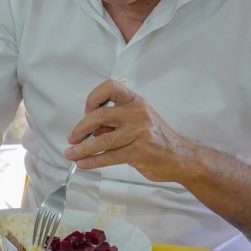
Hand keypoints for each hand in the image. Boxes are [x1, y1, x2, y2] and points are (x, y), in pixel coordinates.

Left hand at [64, 80, 193, 182]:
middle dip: (81, 128)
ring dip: (82, 148)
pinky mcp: (138, 152)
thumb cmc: (156, 137)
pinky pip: (109, 157)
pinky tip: (83, 164)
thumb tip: (91, 131)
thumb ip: (116, 122)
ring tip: (70, 154)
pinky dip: (93, 161)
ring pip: (102, 140)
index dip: (94, 97)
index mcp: (136, 101)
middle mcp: (137, 113)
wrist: (181, 157)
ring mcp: (138, 133)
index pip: (110, 87)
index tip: (87, 110)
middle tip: (72, 138)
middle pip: (100, 115)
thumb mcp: (138, 121)